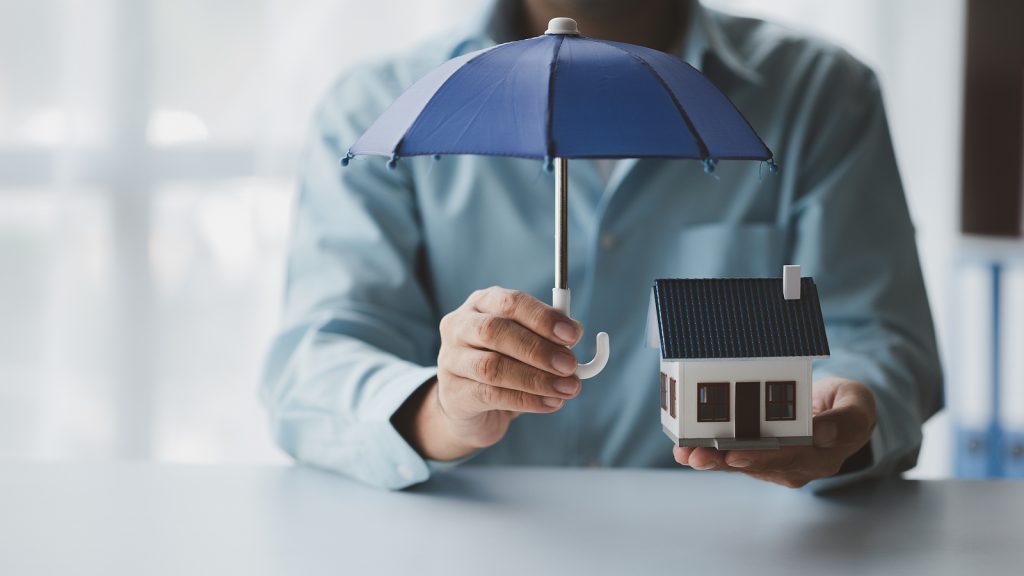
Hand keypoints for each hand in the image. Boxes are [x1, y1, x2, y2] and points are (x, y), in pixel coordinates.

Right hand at [399, 286, 582, 460]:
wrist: (472, 409)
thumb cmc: (505, 365)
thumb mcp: (526, 345)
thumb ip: (549, 337)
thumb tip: (574, 334)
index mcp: (482, 303)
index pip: (511, 302)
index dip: (543, 317)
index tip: (572, 334)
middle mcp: (460, 326)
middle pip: (494, 330)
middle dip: (538, 348)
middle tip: (570, 365)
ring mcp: (451, 360)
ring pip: (492, 366)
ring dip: (536, 379)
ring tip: (566, 388)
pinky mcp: (454, 393)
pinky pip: (491, 395)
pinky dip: (526, 400)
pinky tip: (551, 403)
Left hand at [673, 377, 876, 487]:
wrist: (843, 413)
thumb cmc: (848, 405)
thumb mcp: (857, 405)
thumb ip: (845, 420)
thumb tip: (822, 433)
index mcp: (822, 455)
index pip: (790, 457)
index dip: (761, 456)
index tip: (736, 454)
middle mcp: (797, 465)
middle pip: (757, 464)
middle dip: (724, 460)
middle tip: (696, 456)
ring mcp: (778, 463)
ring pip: (741, 463)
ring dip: (710, 459)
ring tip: (684, 453)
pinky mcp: (762, 455)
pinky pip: (735, 456)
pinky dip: (711, 452)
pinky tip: (686, 449)